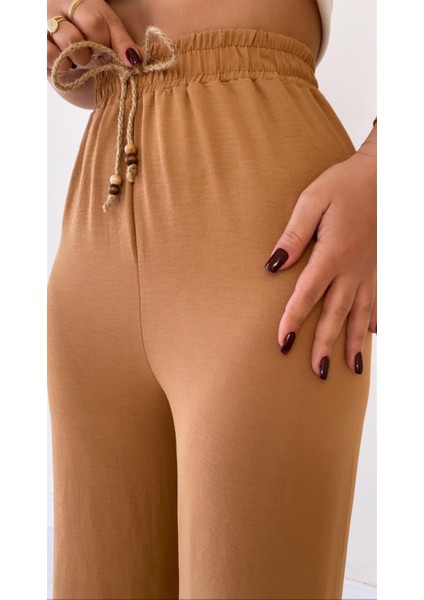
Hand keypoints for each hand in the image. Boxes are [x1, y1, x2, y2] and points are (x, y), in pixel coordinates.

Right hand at [47, 0, 141, 73]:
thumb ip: (121, 43)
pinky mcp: (36, 43)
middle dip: (98, 50)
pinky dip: (62, 64)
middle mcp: (59, 5)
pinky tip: (66, 63)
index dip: (111, 41)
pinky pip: (50, 54)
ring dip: (81, 58)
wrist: (67, 63)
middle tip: (95, 55)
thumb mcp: (107, 37)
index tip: (117, 56)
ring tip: (79, 58)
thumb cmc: (89, 45)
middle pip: (90, 25)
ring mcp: (45, 22)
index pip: (99, 19)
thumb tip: (134, 60)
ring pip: (70, 40)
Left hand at [264, 149, 376, 379]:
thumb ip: (293, 235)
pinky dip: (376, 319)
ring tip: (349, 368)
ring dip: (354, 342)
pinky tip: (374, 334)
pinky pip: (379, 299)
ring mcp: (370, 270)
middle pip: (335, 314)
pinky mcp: (380, 267)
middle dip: (324, 344)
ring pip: (360, 314)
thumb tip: (274, 265)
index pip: (308, 294)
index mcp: (333, 253)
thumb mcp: (312, 200)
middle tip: (317, 372)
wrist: (383, 174)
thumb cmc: (344, 184)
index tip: (283, 343)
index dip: (294, 320)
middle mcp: (353, 269)